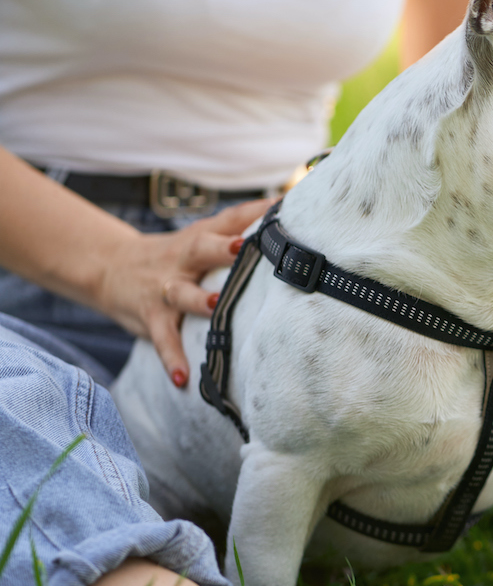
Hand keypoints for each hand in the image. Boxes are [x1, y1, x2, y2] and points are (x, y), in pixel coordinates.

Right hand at [96, 199, 273, 386]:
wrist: (111, 267)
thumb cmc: (178, 253)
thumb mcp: (205, 233)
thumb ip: (244, 223)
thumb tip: (289, 208)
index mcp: (202, 236)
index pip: (231, 218)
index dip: (254, 212)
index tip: (282, 207)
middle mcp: (184, 259)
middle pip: (203, 248)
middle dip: (223, 248)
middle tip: (245, 247)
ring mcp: (166, 287)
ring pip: (182, 292)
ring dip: (199, 300)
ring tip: (216, 305)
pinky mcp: (151, 316)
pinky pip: (163, 338)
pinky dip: (172, 358)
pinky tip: (182, 378)